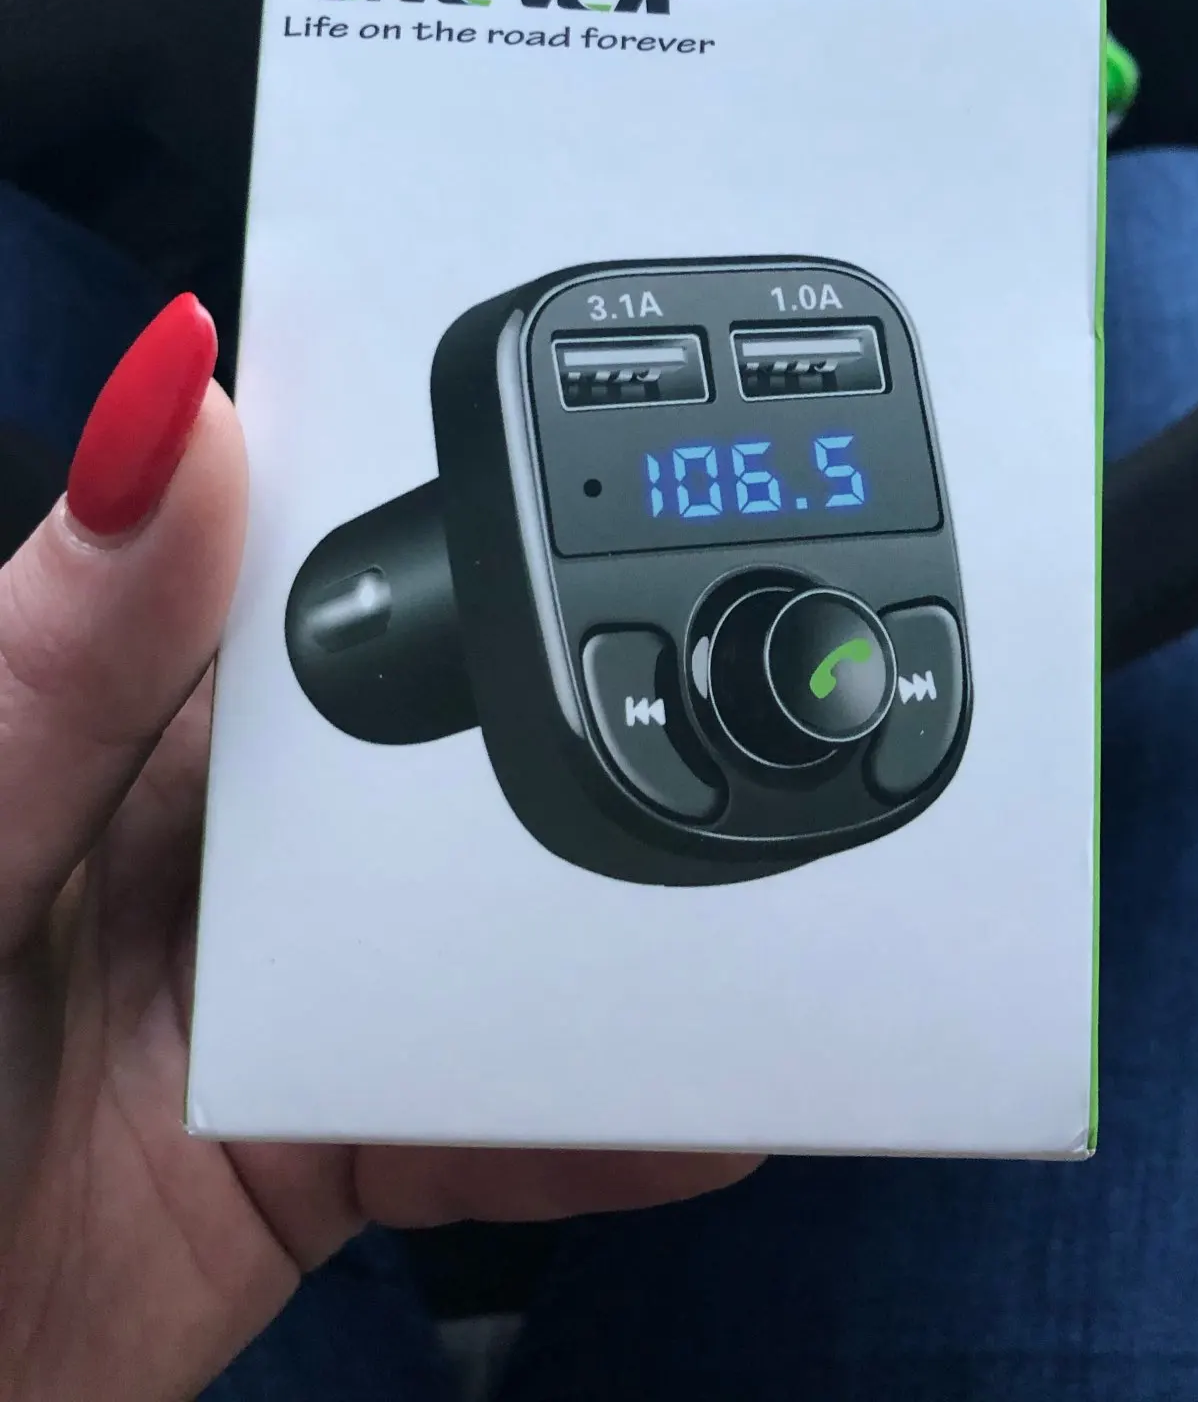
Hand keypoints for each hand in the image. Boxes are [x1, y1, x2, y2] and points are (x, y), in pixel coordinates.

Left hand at [0, 297, 755, 1401]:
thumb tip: (185, 410)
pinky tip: (688, 1106)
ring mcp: (281, 990)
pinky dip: (589, 1121)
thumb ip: (58, 657)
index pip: (316, 564)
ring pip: (492, 927)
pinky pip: (484, 1121)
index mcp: (126, 712)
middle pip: (446, 740)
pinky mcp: (316, 1144)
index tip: (620, 443)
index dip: (456, 495)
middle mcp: (220, 838)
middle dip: (601, 698)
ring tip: (756, 888)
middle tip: (770, 665)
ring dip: (615, 921)